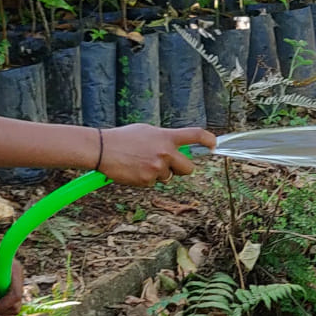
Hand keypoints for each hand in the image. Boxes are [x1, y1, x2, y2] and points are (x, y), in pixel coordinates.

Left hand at [0, 226, 22, 315]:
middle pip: (18, 302)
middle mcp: (18, 278)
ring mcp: (16, 281)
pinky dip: (4, 304)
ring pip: (16, 302)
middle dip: (5, 310)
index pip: (15, 296)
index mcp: (15, 273)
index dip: (3, 305)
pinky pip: (12, 298)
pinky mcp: (12, 283)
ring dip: (5, 309)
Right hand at [99, 124, 213, 184]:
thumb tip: (177, 147)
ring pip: (169, 177)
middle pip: (189, 168)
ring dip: (160, 173)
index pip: (195, 135)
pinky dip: (146, 179)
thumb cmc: (123, 138)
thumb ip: (164, 138)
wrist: (102, 149)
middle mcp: (165, 152)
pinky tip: (134, 170)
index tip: (213, 144)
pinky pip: (154, 183)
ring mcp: (157, 167)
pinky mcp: (147, 180)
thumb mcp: (147, 132)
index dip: (208, 139)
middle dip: (182, 169)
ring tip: (141, 163)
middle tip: (170, 165)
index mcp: (166, 137)